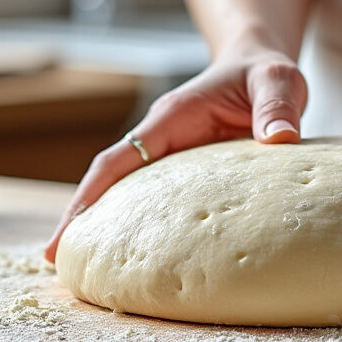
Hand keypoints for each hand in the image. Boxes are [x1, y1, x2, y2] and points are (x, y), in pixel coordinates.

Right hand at [44, 48, 306, 261]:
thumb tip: (280, 138)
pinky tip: (152, 257)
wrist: (262, 68)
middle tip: (61, 265)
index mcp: (175, 116)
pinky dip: (151, 225)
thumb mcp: (278, 80)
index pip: (122, 155)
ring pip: (135, 193)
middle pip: (114, 180)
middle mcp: (167, 138)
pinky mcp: (193, 171)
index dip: (92, 191)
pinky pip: (164, 200)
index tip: (68, 230)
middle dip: (86, 218)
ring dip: (113, 225)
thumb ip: (277, 106)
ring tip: (94, 272)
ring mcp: (177, 155)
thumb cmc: (265, 73)